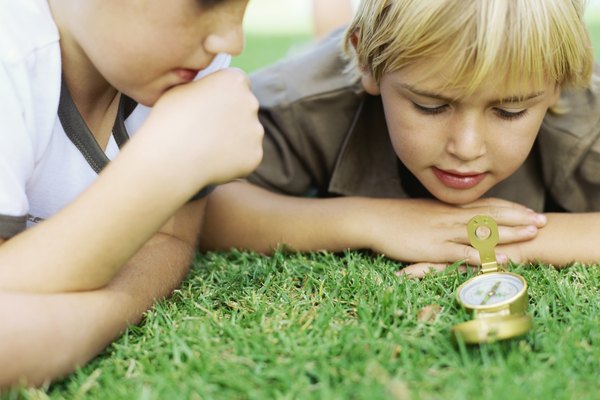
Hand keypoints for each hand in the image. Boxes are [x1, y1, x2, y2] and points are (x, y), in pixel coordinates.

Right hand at [137, 68, 263, 190]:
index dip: (224, 94)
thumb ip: (203, 87)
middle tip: (208, 129)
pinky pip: (246, 155)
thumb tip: (207, 91)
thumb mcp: (181, 89)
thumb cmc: (169, 119)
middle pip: (245, 108)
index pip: (238, 83)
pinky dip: (234, 159)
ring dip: (233, 138)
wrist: (170, 157)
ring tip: (206, 146)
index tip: (212, 105)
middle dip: (232, 116)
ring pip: (247, 133)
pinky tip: (213, 160)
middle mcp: (251, 102)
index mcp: (234, 80)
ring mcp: (256, 130)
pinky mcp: (255, 154)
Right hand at [362, 197, 544, 268]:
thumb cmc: (393, 217)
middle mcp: (450, 217)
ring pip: (483, 231)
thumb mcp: (421, 213)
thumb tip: (451, 220)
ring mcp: (444, 232)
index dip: (509, 208)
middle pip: (490, 215)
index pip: (484, 206)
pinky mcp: (435, 248)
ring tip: (532, 234)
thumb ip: (439, 216)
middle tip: (542, 221)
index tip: (528, 211)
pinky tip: (501, 259)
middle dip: (518, 218)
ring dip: (510, 233)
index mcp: (447, 208)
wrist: (373, 218)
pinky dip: (485, 256)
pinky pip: (464, 253)